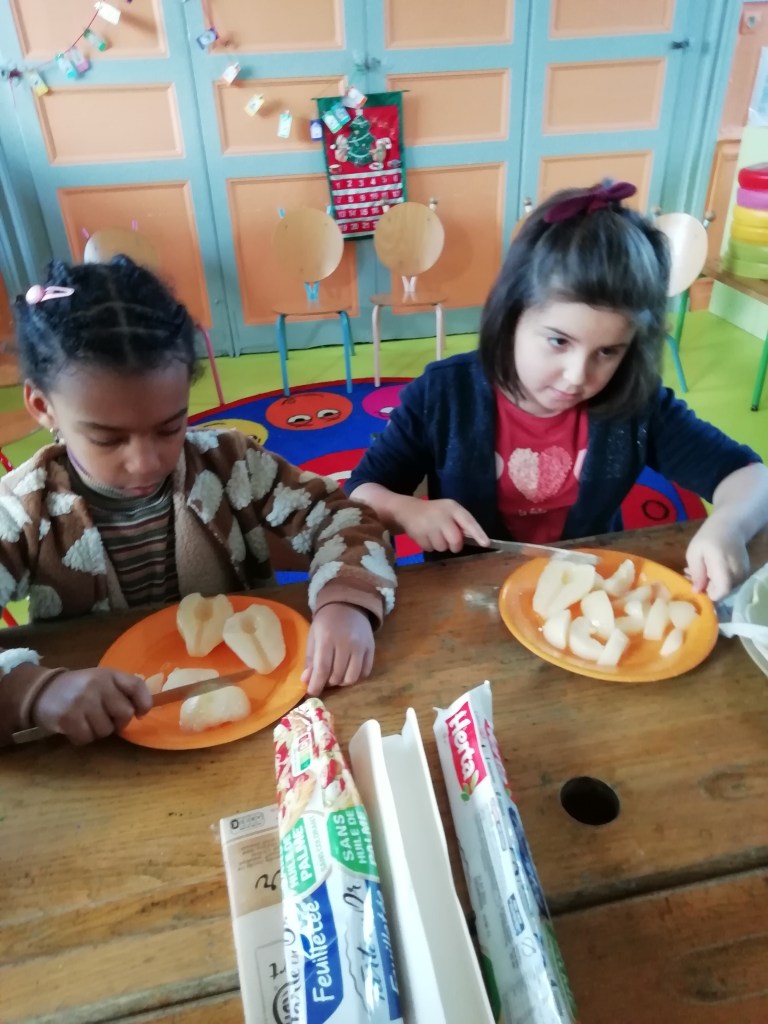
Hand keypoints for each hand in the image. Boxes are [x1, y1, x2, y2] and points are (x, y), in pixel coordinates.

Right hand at [33, 668, 151, 745]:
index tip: (140, 713)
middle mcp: (98, 685)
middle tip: (105, 719)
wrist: (42, 690)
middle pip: (125, 714)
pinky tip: (75, 727)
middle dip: (118, 722)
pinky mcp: (69, 717)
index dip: (144, 703)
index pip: (137, 686)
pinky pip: (87, 738)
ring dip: (97, 731)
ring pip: (106, 730)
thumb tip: (142, 711)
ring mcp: (83, 701)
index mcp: (109, 674)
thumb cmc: (79, 688)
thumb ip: (120, 691)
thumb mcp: (101, 681)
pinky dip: (82, 737)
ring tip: (86, 720)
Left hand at [302, 604, 374, 696]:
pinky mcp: (371, 649)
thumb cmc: (326, 622)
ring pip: (351, 678)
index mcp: (327, 638)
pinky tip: (348, 670)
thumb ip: (310, 660)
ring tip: (336, 674)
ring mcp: (361, 646)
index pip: (322, 669)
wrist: (348, 605)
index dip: (316, 685)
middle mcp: (346, 643)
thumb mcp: (313, 637)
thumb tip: (307, 682)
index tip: (312, 693)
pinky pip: (364, 673)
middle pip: (337, 676)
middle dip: (328, 682)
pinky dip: (355, 677)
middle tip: (324, 677)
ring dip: (341, 681)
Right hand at [397, 496, 489, 552]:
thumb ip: (462, 524)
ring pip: (442, 547)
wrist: (408, 510)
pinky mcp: (418, 534)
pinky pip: (430, 549)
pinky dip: (429, 546)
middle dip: (455, 546)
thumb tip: (475, 539)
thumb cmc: (435, 512)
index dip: (478, 533)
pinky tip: (426, 536)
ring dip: (440, 545)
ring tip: (434, 535)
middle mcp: (441, 515)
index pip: (468, 521)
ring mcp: (428, 525)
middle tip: (451, 543)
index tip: (486, 543)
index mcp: (452, 508)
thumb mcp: (450, 512)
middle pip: (455, 540)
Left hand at [685, 513, 749, 600]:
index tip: (696, 585)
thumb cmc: (708, 537)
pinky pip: (729, 583)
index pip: (722, 591)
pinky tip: (708, 569)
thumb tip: (697, 591)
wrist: (730, 527)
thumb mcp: (694, 552)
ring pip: (724, 588)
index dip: (708, 594)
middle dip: (705, 587)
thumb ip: (696, 572)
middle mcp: (737, 573)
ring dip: (709, 583)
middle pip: (721, 592)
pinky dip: (717, 579)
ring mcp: (743, 574)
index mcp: (724, 566)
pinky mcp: (744, 574)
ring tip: (698, 570)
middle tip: (689, 575)